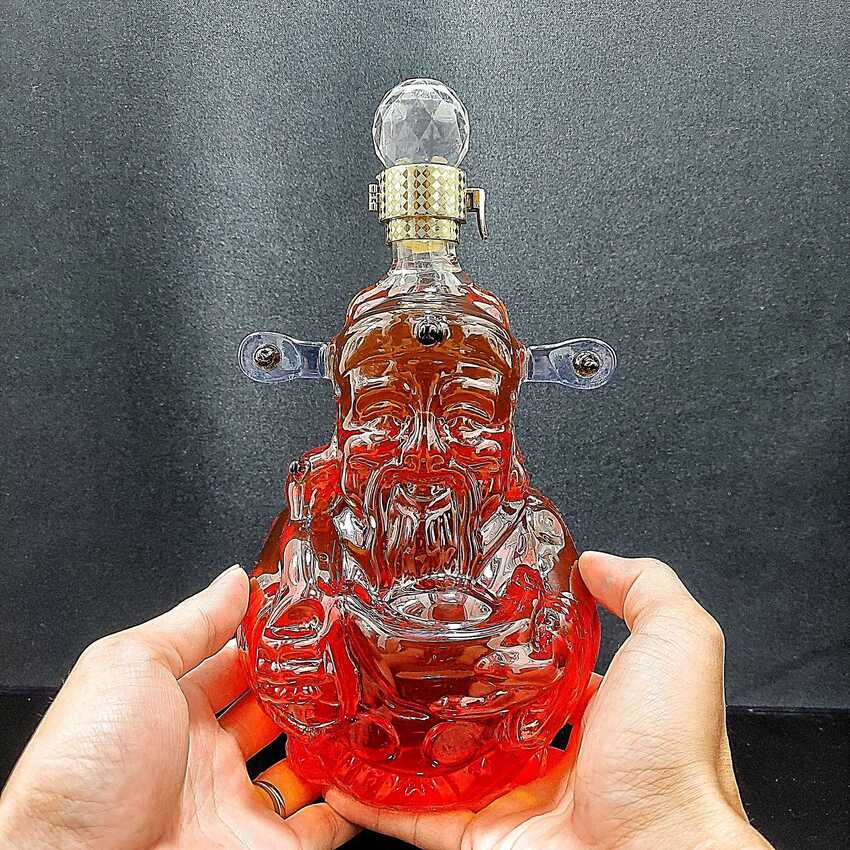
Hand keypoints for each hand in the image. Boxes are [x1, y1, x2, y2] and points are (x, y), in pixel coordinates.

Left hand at [0, 565, 356, 849]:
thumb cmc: (89, 762)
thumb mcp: (133, 665)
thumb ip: (192, 622)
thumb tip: (236, 580)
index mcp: (176, 709)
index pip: (237, 666)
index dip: (274, 641)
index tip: (315, 616)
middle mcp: (209, 757)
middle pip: (276, 713)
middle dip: (313, 687)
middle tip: (353, 658)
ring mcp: (238, 805)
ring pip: (305, 765)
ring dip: (336, 741)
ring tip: (371, 705)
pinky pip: (321, 828)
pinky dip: (351, 803)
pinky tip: (370, 771)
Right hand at [327, 552, 772, 849]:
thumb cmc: (671, 757)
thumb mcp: (678, 644)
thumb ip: (647, 592)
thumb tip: (596, 561)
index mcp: (592, 711)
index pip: (535, 664)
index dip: (500, 635)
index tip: (458, 605)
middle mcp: (550, 755)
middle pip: (480, 711)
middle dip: (439, 682)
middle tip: (391, 644)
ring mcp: (511, 800)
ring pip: (440, 763)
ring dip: (399, 737)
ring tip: (356, 697)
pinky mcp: (479, 840)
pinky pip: (414, 818)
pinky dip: (375, 800)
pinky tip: (342, 773)